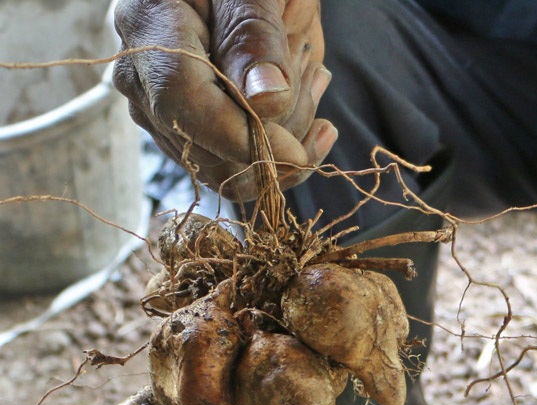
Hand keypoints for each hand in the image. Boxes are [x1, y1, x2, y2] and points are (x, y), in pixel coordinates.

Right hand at [112, 0, 336, 199]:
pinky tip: (316, 123)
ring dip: (290, 140)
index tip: (297, 152)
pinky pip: (240, 172)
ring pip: (231, 170)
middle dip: (280, 133)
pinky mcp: (190, 134)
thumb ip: (255, 35)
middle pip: (210, 150)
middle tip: (316, 72)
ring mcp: (162, 111)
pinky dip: (285, 155)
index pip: (182, 102)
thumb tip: (264, 105)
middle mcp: (144, 76)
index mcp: (150, 23)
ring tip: (315, 77)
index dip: (242, 137)